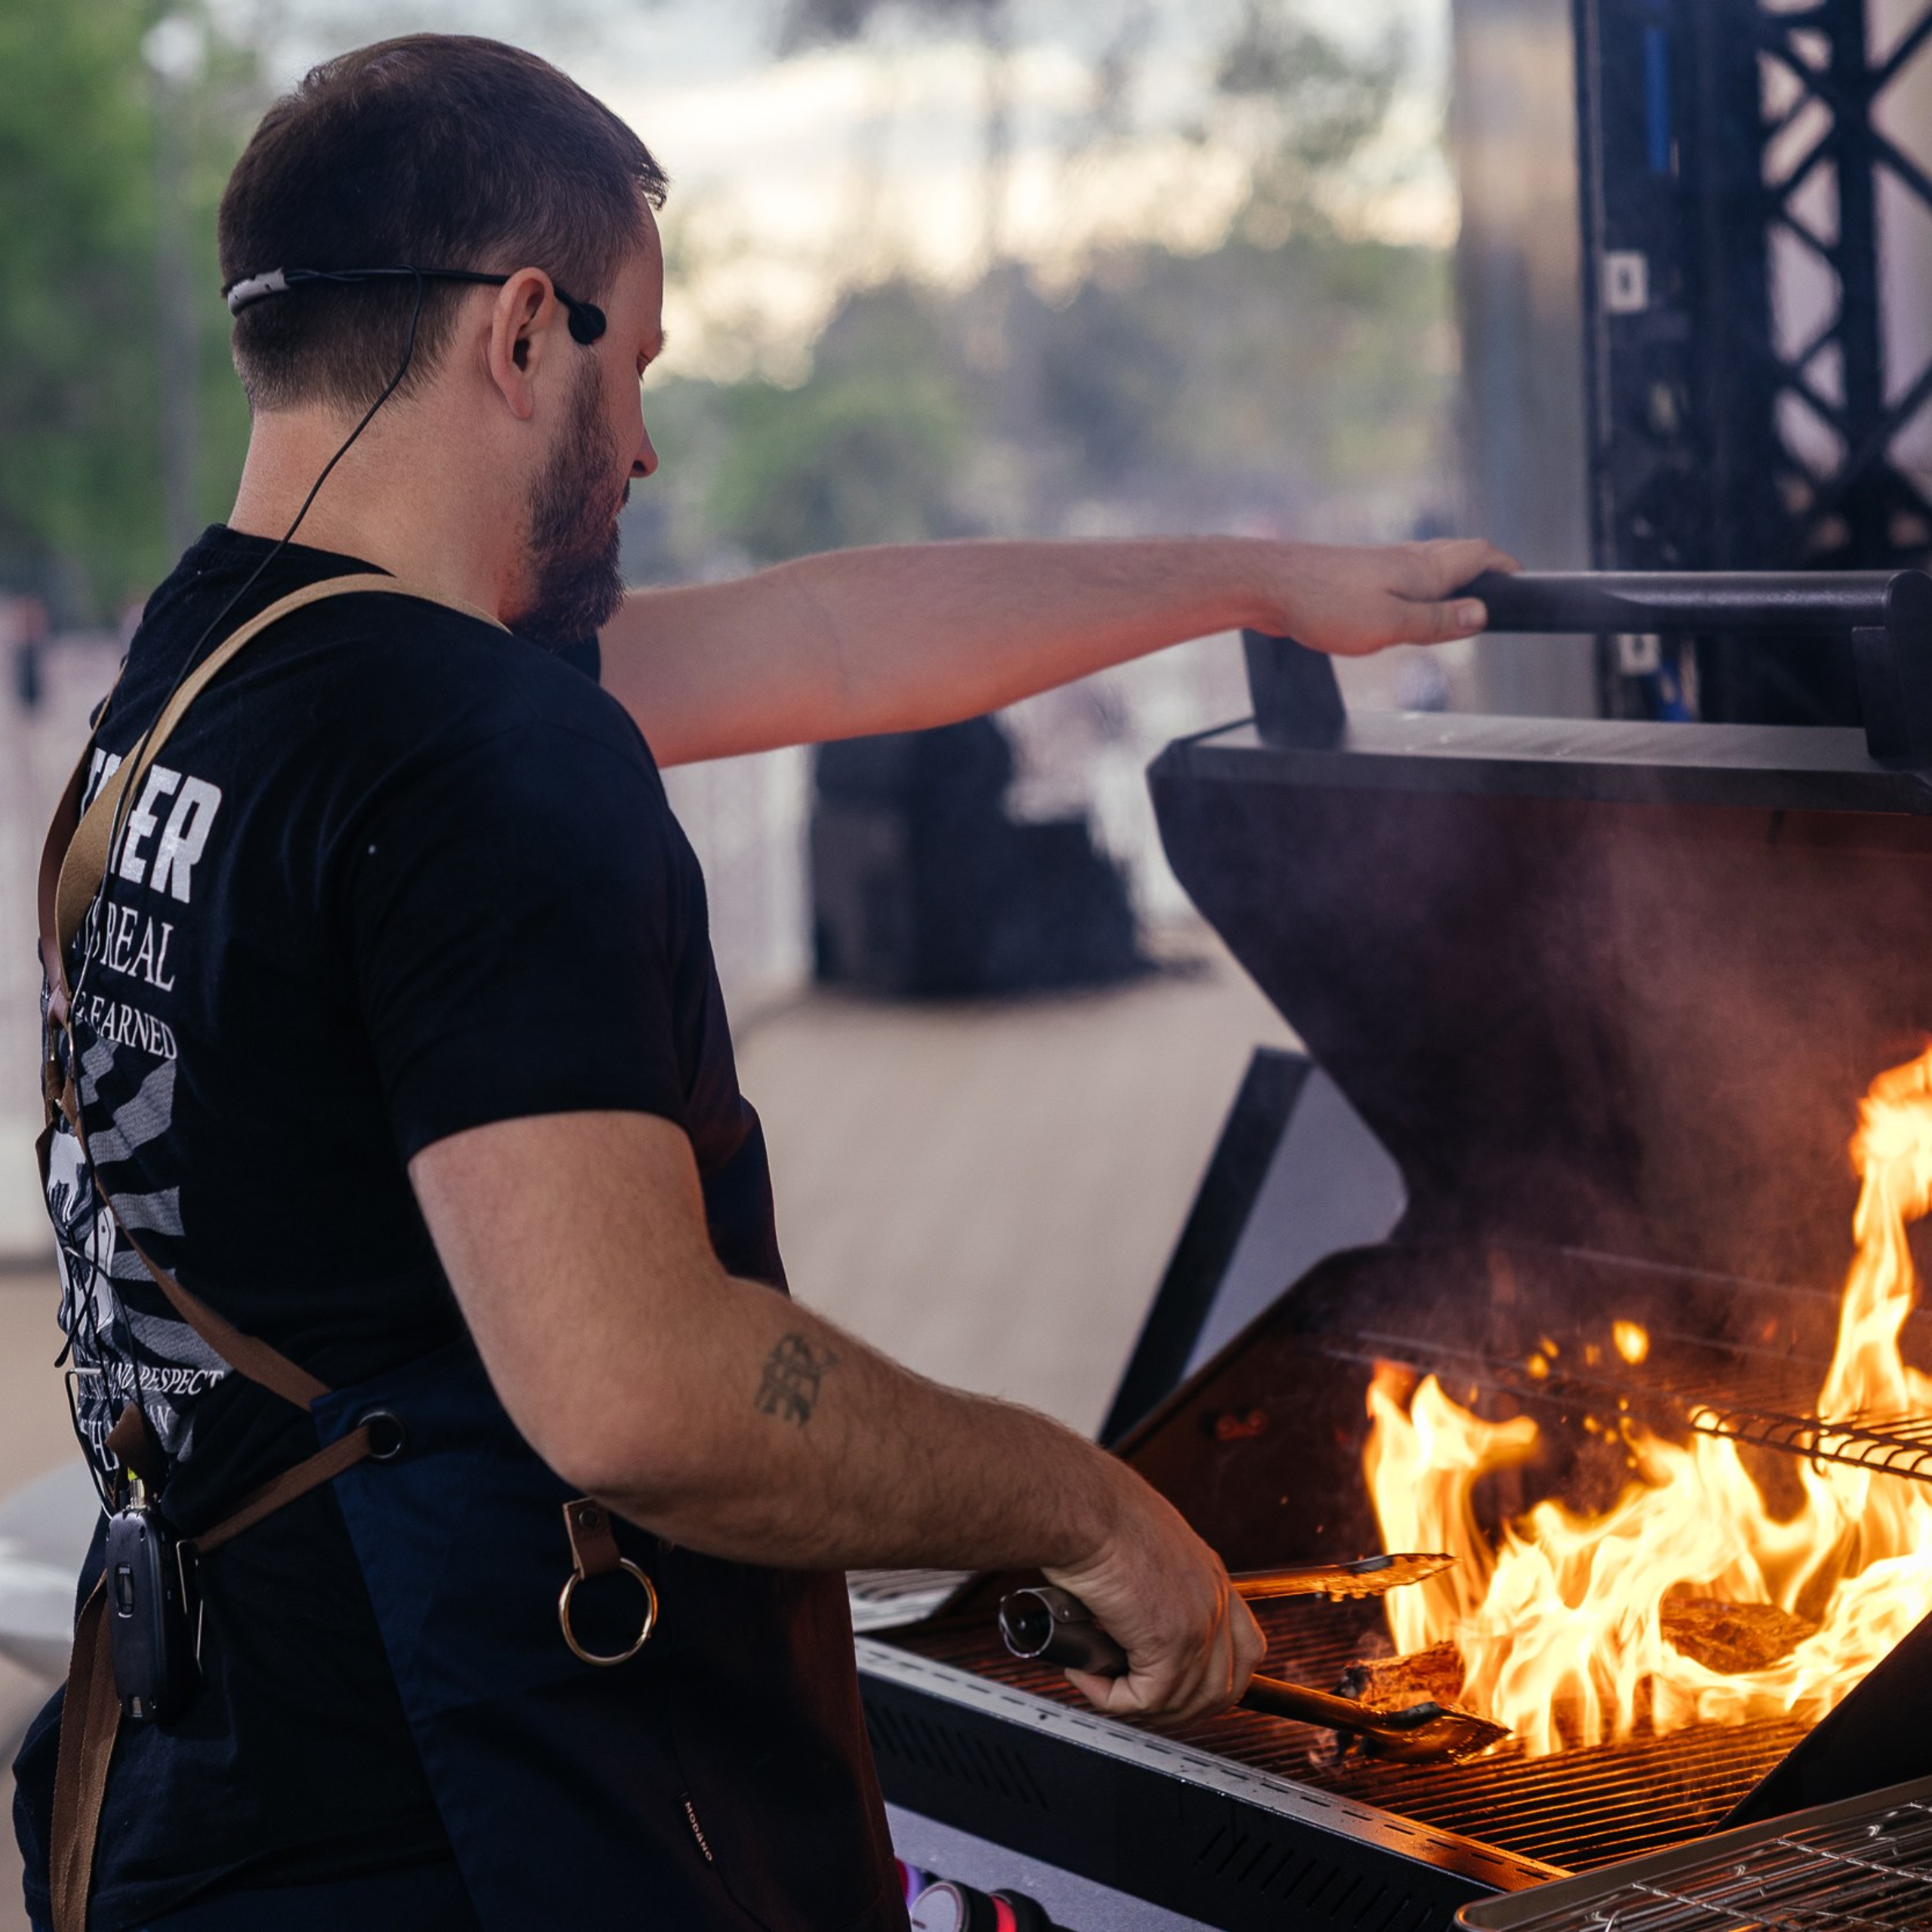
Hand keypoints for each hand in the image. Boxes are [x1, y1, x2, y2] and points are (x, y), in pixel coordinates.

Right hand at [1044, 1468, 1265, 1724]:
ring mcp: (1199, 1625)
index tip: (1181, 1687)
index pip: (1245, 1648)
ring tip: (1100, 1680)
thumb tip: (1128, 1620)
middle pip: (1225, 1687)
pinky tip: (1084, 1672)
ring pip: (1185, 1703)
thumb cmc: (1097, 1511)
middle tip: (1135, 1697)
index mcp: (1212, 1575)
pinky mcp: (1170, 1646)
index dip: (1216, 1680)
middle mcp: (1214, 1600)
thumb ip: (1153, 1583)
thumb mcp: (1145, 1543)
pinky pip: (1145, 1700)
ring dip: (1139, 1704)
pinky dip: (1110, 1697)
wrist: (1084, 1505)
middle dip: (1180, 1707)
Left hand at [1258, 537, 1519, 657]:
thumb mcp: (1390, 625)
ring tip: (1461, 610)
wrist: (1266, 585)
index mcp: (1424, 569)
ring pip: (1430, 569)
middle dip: (1485, 575)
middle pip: (1460, 558)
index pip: (1483, 557)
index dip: (1508, 569)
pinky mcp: (1357, 578)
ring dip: (1451, 584)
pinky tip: (1407, 612)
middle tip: (1500, 599)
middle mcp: (1408, 560)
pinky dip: (1419, 593)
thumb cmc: (1324, 604)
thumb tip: (1482, 615)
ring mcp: (1381, 567)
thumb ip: (1437, 623)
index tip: (1526, 585)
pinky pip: (1401, 581)